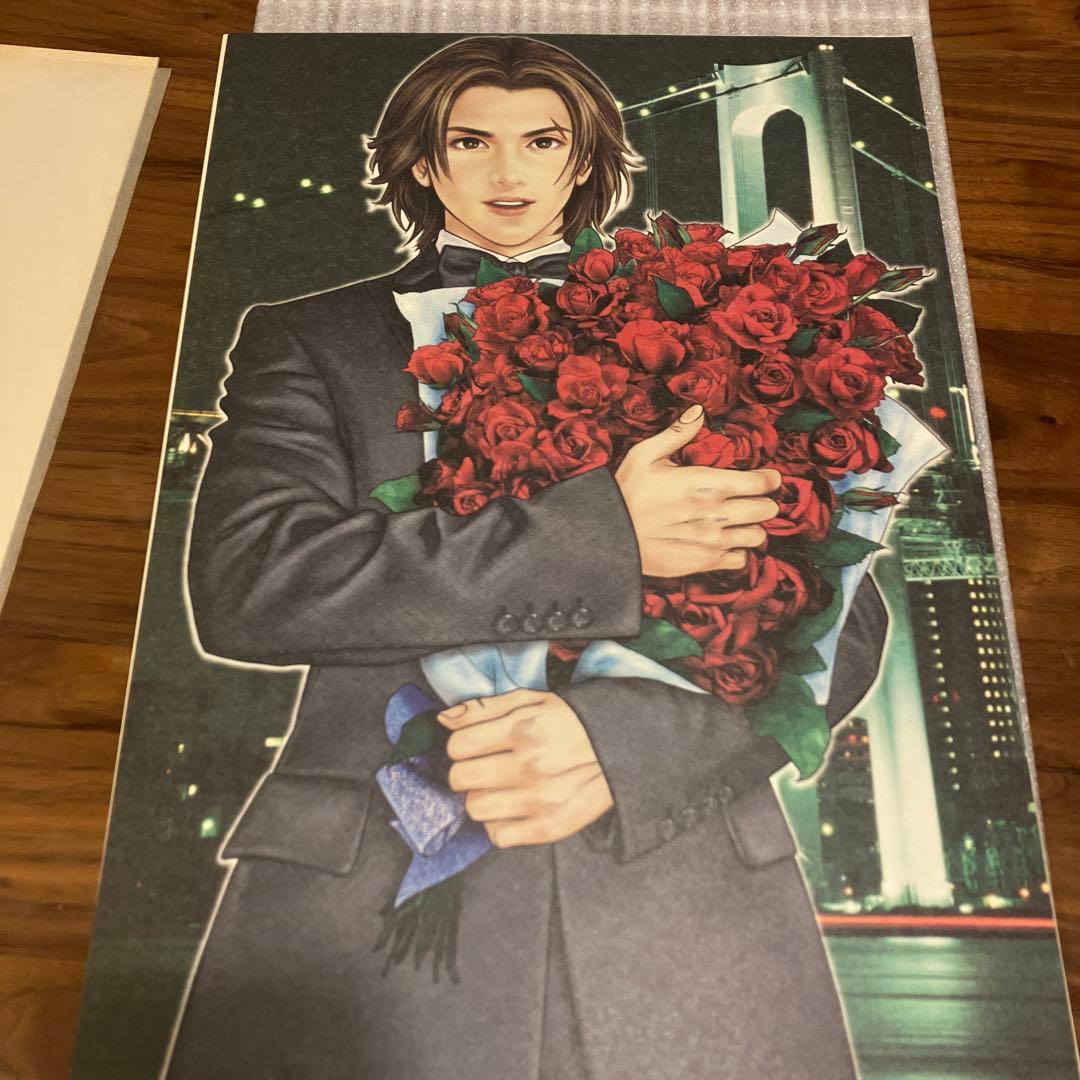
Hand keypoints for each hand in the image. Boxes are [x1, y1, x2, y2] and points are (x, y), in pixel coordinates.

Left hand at [437, 688, 613, 848]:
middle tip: (484, 767)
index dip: (461, 745)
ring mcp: (539, 800)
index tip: (474, 746)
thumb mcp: (533, 700)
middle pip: (460, 779)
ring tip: (501, 788)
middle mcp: (529, 766)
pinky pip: (498, 836)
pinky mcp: (550, 828)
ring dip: (482, 798)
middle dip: (466, 771)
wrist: (623, 750)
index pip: (458, 745)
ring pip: (475, 809)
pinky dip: (500, 824)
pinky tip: (513, 808)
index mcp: (522, 729)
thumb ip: (485, 707)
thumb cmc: (572, 722)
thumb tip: (443, 719)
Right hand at [614, 404, 781, 577]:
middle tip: (752, 499)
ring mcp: (711, 540)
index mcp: (705, 483)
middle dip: (764, 502)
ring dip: (752, 527)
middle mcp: (714, 513)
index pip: (760, 482)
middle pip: (766, 509)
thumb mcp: (644, 455)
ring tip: (739, 522)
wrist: (607, 536)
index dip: (769, 479)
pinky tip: (724, 543)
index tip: (767, 477)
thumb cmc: (625, 492)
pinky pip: (739, 560)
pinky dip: (737, 551)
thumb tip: (698, 411)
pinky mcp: (703, 562)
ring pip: (757, 536)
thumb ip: (677, 434)